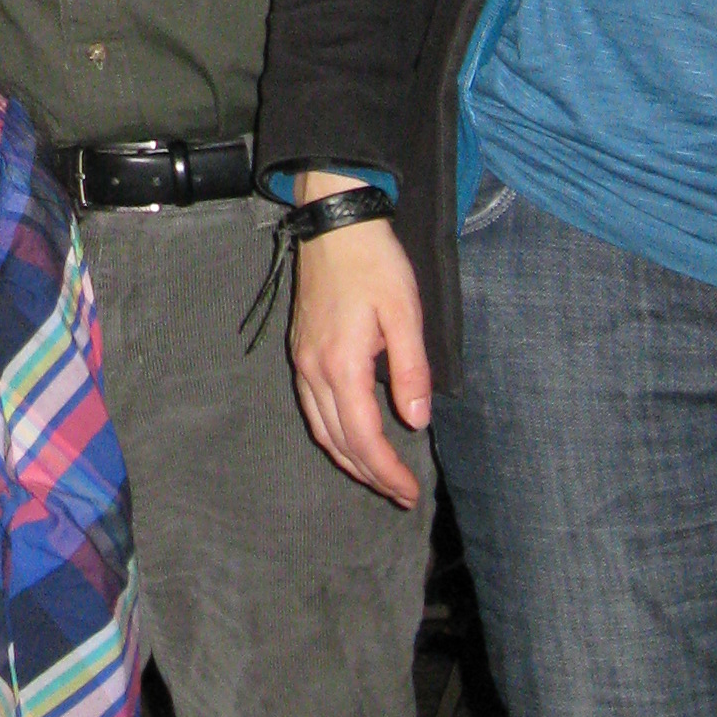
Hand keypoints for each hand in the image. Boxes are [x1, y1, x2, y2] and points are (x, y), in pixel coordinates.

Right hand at [288, 193, 431, 506]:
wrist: (335, 222)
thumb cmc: (374, 262)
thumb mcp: (405, 312)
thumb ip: (411, 369)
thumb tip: (416, 419)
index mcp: (341, 365)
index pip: (363, 437)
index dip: (386, 471)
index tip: (409, 492)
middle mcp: (313, 369)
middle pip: (338, 441)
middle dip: (369, 474)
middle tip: (399, 494)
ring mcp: (302, 360)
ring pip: (320, 428)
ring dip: (348, 458)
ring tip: (377, 476)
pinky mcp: (300, 349)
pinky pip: (311, 407)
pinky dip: (332, 434)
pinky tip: (349, 436)